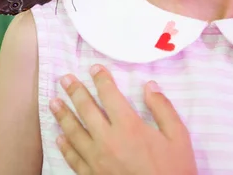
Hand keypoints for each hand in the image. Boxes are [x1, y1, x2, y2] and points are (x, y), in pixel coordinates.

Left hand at [50, 64, 196, 174]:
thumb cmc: (174, 170)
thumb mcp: (178, 137)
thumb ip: (163, 109)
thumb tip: (150, 86)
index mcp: (129, 126)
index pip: (110, 95)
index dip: (101, 79)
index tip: (94, 68)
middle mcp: (108, 140)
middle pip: (86, 109)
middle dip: (75, 91)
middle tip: (65, 79)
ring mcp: (97, 160)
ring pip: (74, 132)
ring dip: (62, 115)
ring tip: (53, 102)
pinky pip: (73, 158)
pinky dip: (65, 146)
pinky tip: (59, 137)